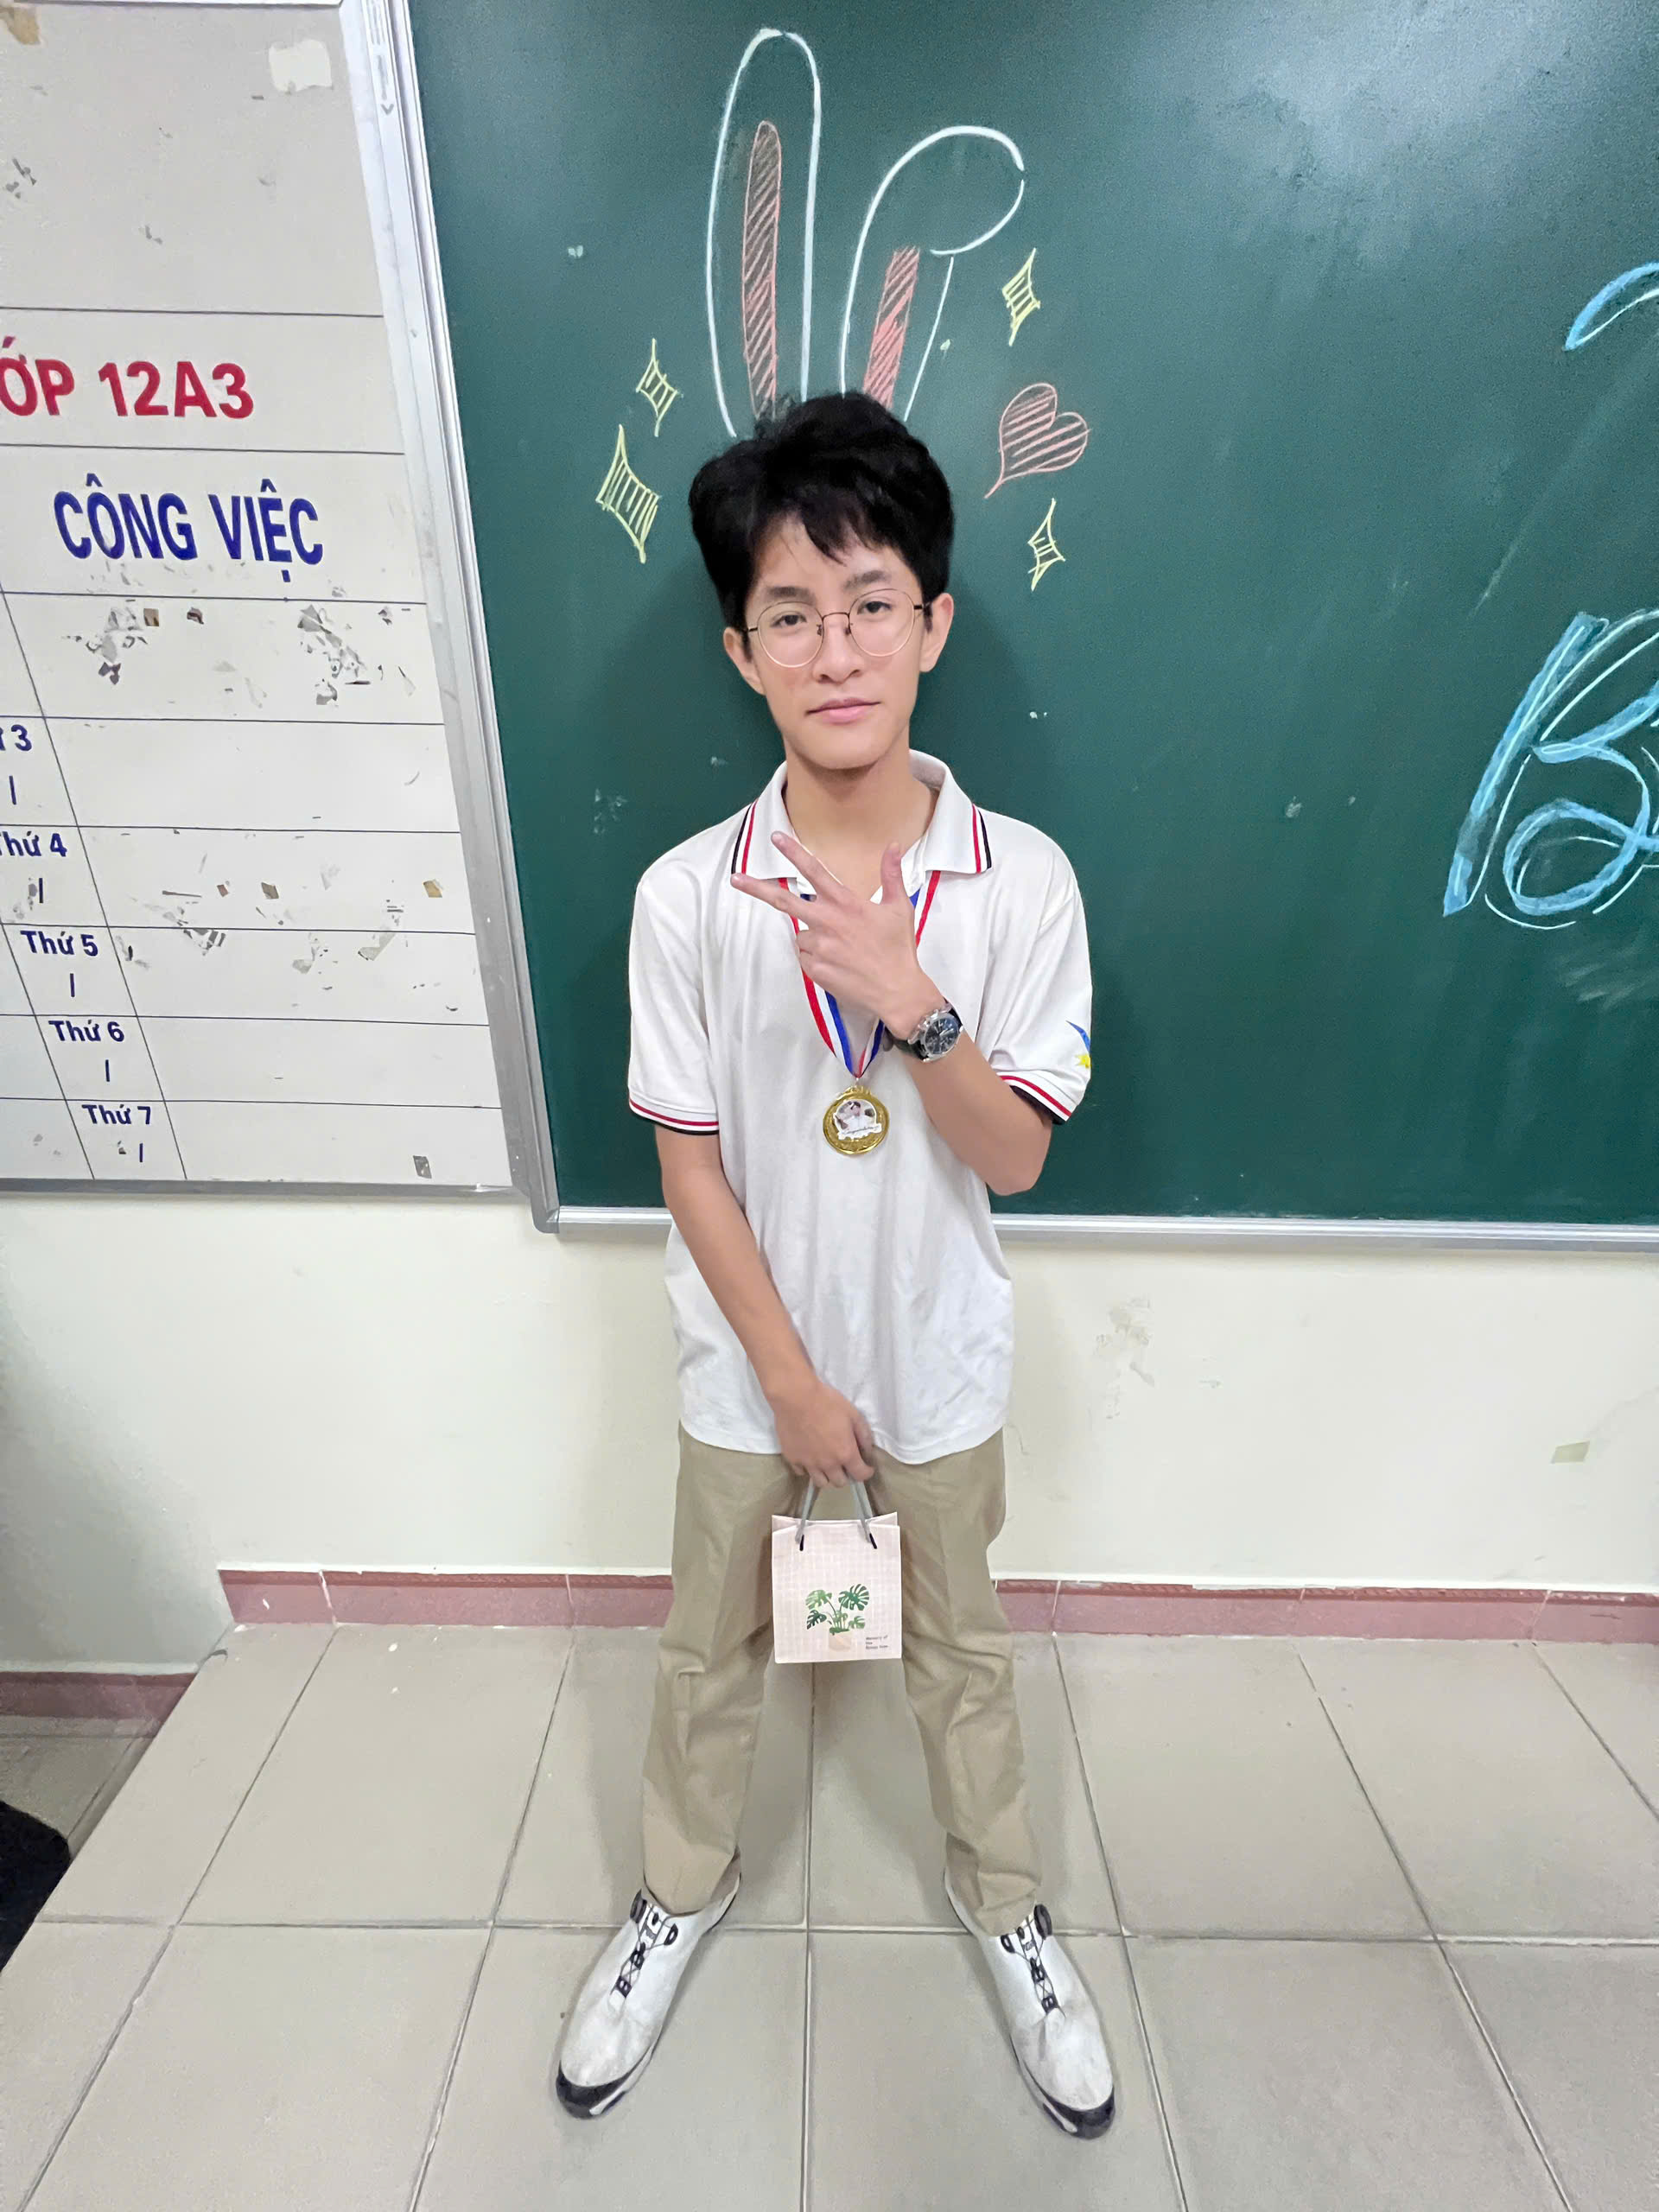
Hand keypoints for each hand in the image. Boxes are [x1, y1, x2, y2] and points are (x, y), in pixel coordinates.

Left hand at [733, 833, 944, 1037]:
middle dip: (756, 888)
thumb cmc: (898, 948)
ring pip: (802, 935)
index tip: (775, 837)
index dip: (794, 852)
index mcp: (846, 903)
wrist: (897, 991)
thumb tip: (893, 845)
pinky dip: (816, 958)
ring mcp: (819, 947)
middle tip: (736, 878)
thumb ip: (891, 874)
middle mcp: (827, 922)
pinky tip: (839, 963)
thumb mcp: (899, 907)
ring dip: (814, 936)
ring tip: (843, 948)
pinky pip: (806, 958)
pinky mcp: (815, 970)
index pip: (814, 871)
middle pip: (784, 901)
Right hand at [769, 1370, 876, 1489]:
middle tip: (845, 1463)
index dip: (866, 1473)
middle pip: (839, 1483)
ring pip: (821, 1482)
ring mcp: (808, 1463)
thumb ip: (863, 1435)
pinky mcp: (792, 1459)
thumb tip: (867, 1450)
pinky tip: (809, 1458)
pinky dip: (808, 1469)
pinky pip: (802, 1472)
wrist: (795, 1397)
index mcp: (845, 1453)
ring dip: (827, 1476)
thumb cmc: (827, 1402)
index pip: (860, 1475)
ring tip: (827, 1465)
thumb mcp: (853, 1414)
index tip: (866, 1468)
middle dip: (846, 1475)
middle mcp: (828, 1464)